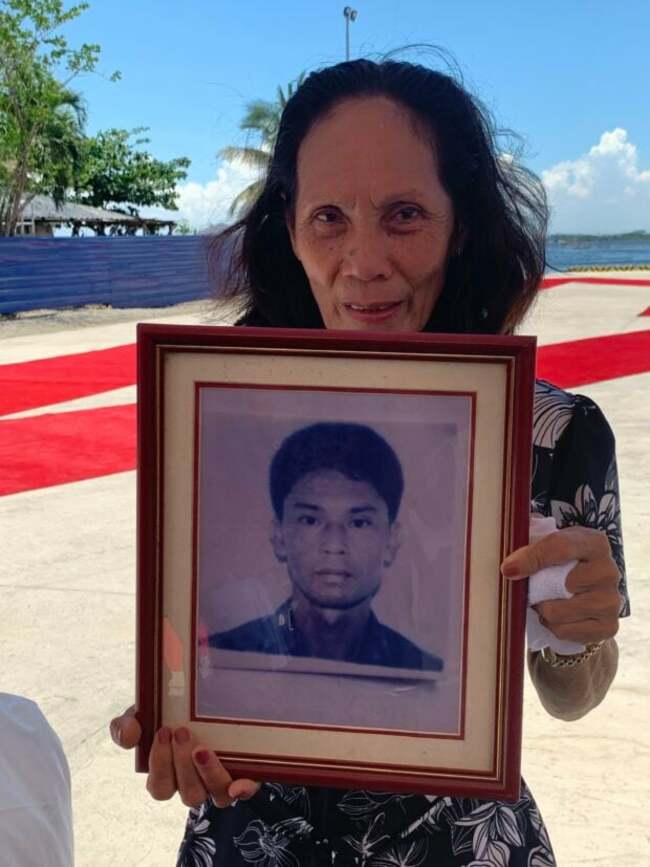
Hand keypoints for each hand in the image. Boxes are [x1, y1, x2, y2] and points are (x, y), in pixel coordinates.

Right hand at [109, 706, 259, 806]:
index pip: (160, 788)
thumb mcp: (142, 714)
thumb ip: (126, 726)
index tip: (163, 731)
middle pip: (189, 794)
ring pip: (216, 794)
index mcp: (168, 776)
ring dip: (208, 774)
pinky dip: (244, 788)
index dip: (160, 765)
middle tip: (181, 732)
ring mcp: (220, 779)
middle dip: (182, 765)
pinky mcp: (245, 770)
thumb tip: (128, 737)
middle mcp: (195, 783)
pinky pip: (247, 787)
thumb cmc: (166, 711)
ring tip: (202, 749)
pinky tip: (239, 785)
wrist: (195, 694)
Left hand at [501, 526, 620, 644]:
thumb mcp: (549, 546)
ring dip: (542, 610)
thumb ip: (530, 548)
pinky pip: (564, 632)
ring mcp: (611, 601)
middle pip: (561, 584)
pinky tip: (556, 617)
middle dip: (538, 589)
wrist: (587, 592)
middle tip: (534, 588)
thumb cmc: (561, 563)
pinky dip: (552, 627)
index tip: (508, 569)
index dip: (531, 558)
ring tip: (544, 601)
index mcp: (594, 543)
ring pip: (558, 613)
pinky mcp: (609, 627)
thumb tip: (510, 568)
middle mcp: (609, 571)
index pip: (561, 547)